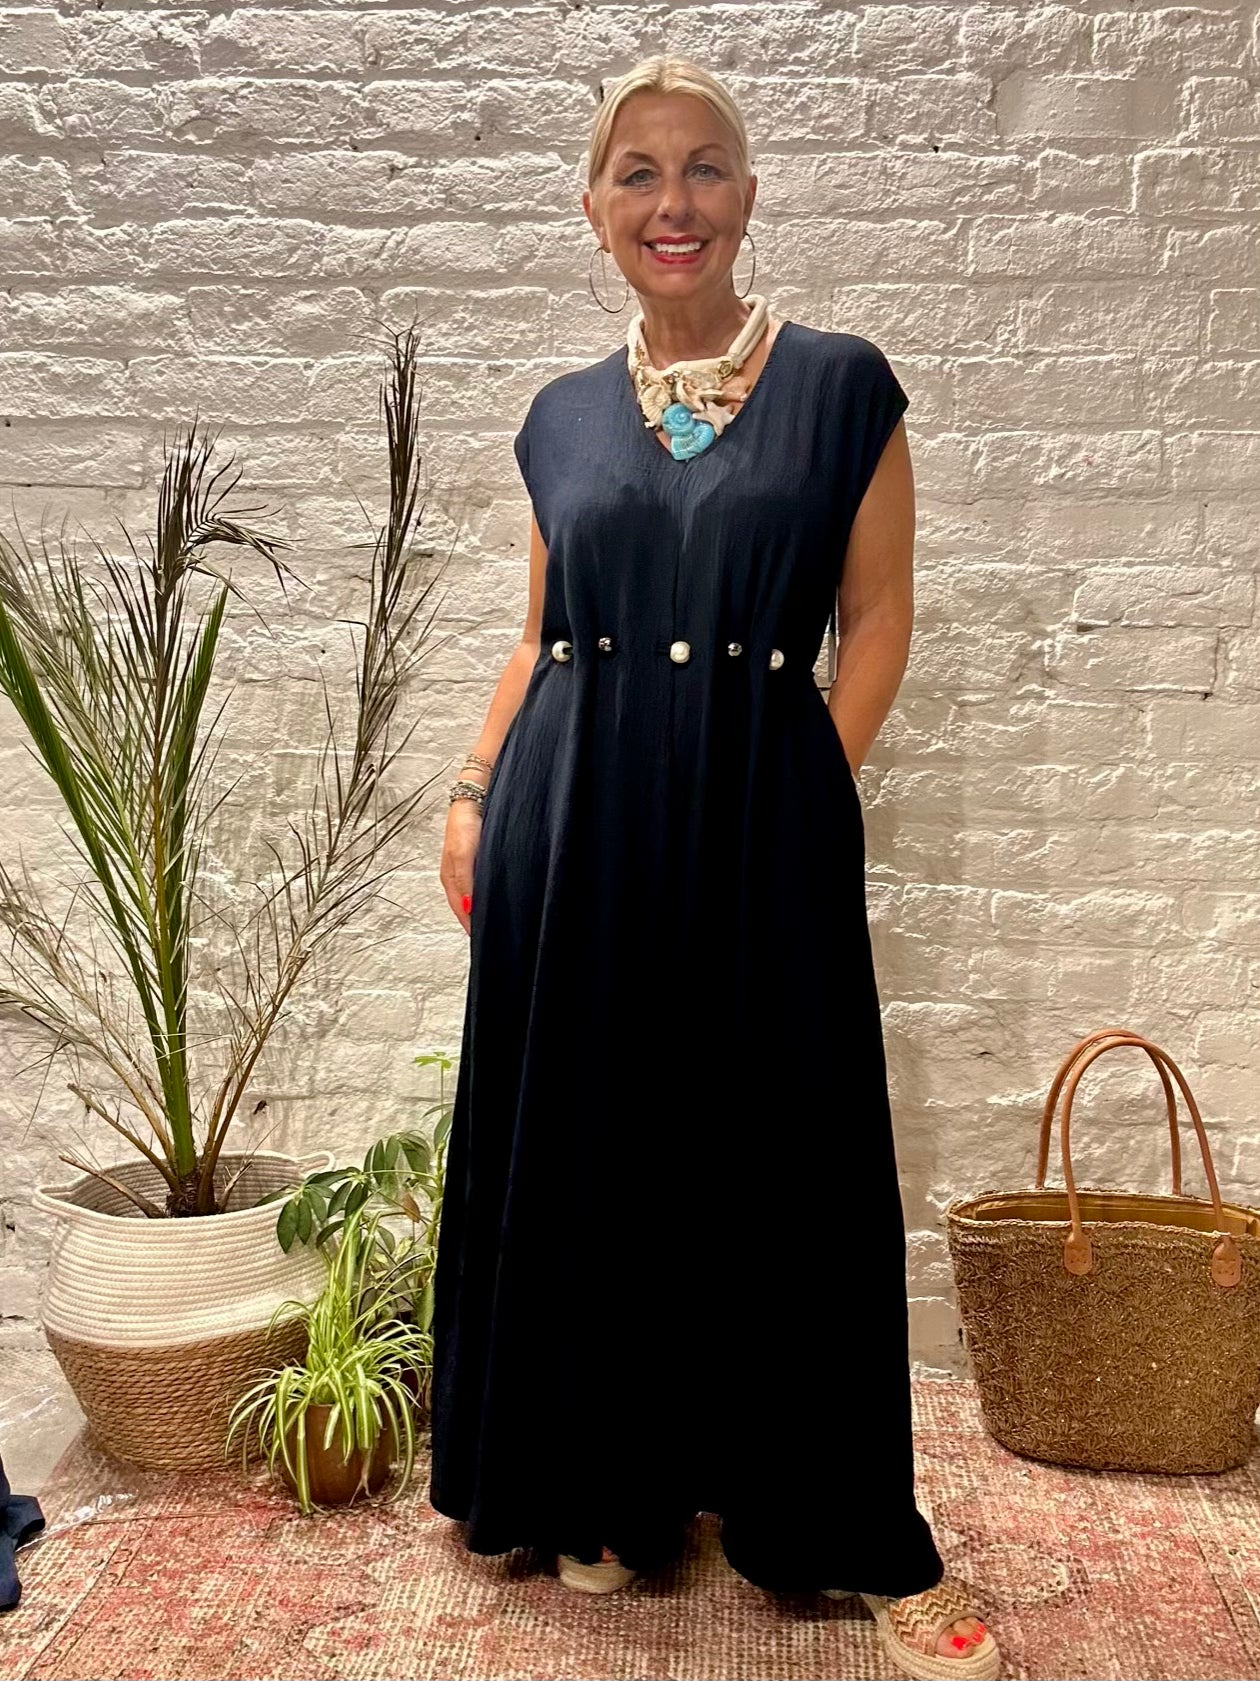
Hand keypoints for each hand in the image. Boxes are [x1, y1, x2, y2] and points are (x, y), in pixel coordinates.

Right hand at [441, 799, 483, 934]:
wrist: (475, 796)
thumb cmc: (465, 823)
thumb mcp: (463, 854)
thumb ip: (465, 881)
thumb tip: (468, 908)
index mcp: (448, 877)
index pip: (459, 909)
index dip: (469, 924)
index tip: (481, 938)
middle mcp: (456, 875)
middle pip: (464, 905)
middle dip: (474, 919)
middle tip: (489, 934)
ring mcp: (466, 867)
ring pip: (472, 895)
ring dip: (480, 907)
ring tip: (493, 921)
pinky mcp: (477, 859)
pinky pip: (480, 883)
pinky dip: (485, 893)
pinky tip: (495, 896)